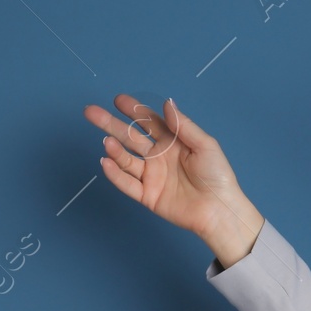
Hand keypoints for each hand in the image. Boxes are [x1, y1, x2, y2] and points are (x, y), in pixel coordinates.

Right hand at [84, 94, 262, 261]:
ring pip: (126, 160)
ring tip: (107, 142)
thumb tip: (167, 103)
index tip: (118, 100)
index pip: (148, 121)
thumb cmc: (217, 176)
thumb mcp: (205, 145)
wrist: (219, 210)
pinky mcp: (148, 196)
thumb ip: (183, 126)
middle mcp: (158, 157)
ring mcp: (151, 176)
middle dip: (110, 124)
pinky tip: (107, 162)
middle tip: (91, 112)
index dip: (133, 110)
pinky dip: (115, 174)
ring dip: (114, 150)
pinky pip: (127, 184)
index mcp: (172, 142)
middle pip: (130, 137)